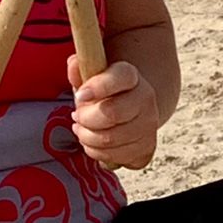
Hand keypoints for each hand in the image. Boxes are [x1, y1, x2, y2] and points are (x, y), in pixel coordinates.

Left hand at [67, 56, 159, 170]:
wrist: (130, 111)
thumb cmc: (104, 94)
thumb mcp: (90, 78)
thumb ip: (80, 70)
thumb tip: (74, 65)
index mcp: (131, 76)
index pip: (118, 78)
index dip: (97, 88)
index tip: (80, 95)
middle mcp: (145, 99)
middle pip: (110, 114)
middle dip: (85, 118)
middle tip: (77, 116)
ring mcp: (149, 126)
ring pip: (109, 140)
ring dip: (87, 137)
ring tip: (83, 129)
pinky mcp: (146, 148)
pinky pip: (115, 158)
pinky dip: (97, 153)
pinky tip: (95, 143)